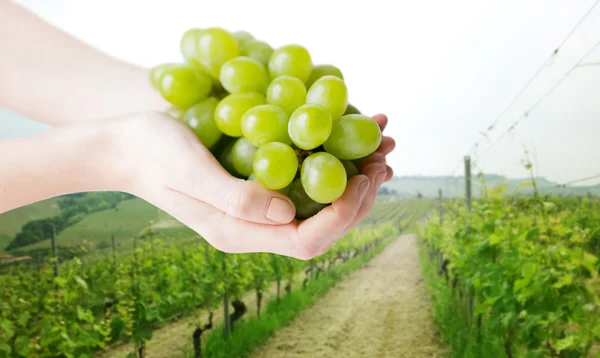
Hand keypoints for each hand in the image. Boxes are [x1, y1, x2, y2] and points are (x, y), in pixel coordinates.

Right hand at [114, 112, 394, 259]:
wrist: (126, 143)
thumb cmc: (151, 152)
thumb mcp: (188, 172)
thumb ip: (234, 198)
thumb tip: (286, 211)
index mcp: (239, 233)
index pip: (305, 240)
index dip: (342, 214)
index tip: (363, 177)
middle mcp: (254, 226)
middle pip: (322, 225)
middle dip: (359, 194)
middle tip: (382, 156)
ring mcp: (257, 206)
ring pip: (319, 203)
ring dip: (354, 177)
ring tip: (380, 146)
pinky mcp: (258, 184)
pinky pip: (305, 180)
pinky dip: (332, 161)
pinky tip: (348, 138)